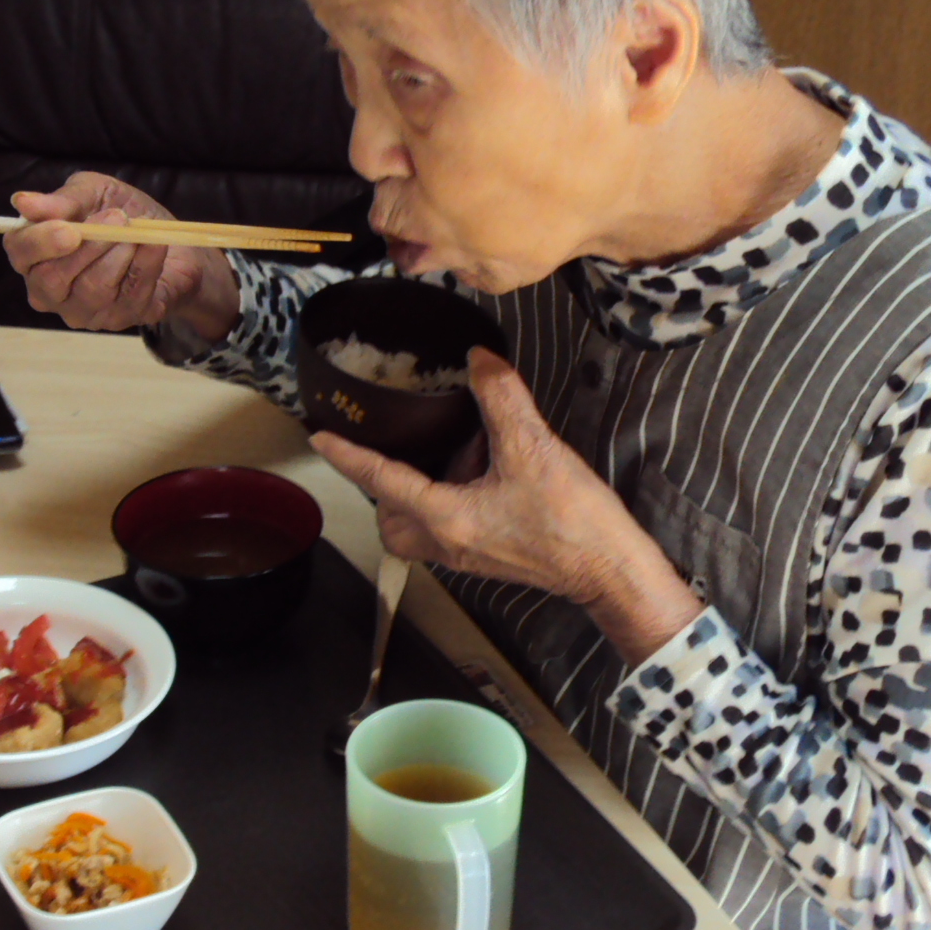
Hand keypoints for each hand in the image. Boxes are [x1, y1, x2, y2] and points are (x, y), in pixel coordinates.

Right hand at [2, 174, 239, 337]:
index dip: (39, 242)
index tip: (69, 229)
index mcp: (34, 255)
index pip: (19, 253)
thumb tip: (22, 203)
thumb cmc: (121, 215)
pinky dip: (145, 264)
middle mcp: (49, 291)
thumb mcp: (94, 193)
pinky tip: (154, 245)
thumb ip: (62, 200)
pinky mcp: (117, 320)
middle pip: (51, 279)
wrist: (172, 240)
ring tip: (136, 230)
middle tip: (117, 217)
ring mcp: (82, 311)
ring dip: (119, 253)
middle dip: (88, 247)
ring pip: (92, 289)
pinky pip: (129, 294)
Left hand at [308, 349, 704, 665]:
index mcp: (448, 519)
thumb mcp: (536, 449)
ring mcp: (466, 556)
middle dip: (381, 487)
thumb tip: (478, 358)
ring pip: (415, 530)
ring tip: (437, 456)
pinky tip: (475, 471)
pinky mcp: (487, 557)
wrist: (611, 571)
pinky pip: (445, 530)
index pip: (383, 482)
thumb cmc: (573, 520)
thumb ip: (502, 399)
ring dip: (413, 497)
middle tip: (389, 449)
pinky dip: (444, 501)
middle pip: (390, 520)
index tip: (319, 436)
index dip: (350, 456)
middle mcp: (448, 543)